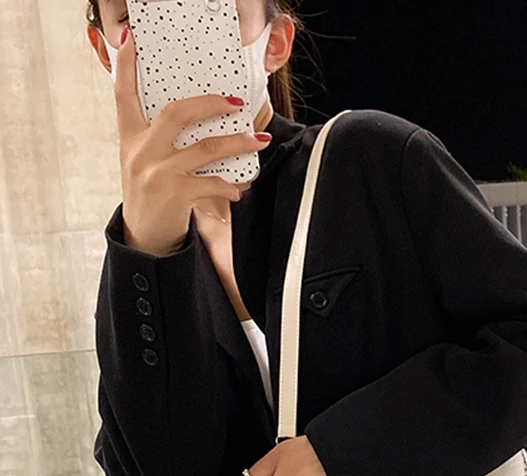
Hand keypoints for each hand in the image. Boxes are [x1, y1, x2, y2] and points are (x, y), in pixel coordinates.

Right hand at [113, 25, 270, 256]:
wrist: (144, 239)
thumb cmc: (149, 196)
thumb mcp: (142, 162)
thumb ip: (157, 138)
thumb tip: (193, 117)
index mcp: (130, 137)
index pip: (123, 93)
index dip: (125, 65)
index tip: (130, 38)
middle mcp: (141, 151)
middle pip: (176, 113)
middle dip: (209, 104)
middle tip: (234, 101)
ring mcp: (158, 173)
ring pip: (204, 148)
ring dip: (235, 143)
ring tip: (257, 141)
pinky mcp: (176, 195)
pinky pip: (212, 183)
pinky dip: (229, 184)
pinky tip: (239, 188)